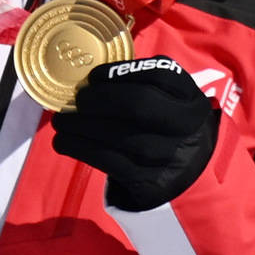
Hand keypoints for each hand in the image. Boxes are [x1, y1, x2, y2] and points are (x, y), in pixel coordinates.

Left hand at [50, 51, 221, 211]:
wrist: (189, 174)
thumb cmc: (168, 126)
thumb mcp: (173, 101)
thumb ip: (144, 82)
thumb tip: (90, 78)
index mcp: (192, 100)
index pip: (160, 75)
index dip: (121, 72)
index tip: (93, 77)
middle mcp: (185, 127)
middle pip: (137, 104)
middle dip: (97, 99)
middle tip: (76, 100)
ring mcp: (167, 156)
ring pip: (115, 135)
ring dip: (78, 125)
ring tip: (62, 121)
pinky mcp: (148, 181)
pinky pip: (105, 160)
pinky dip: (77, 148)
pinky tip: (64, 141)